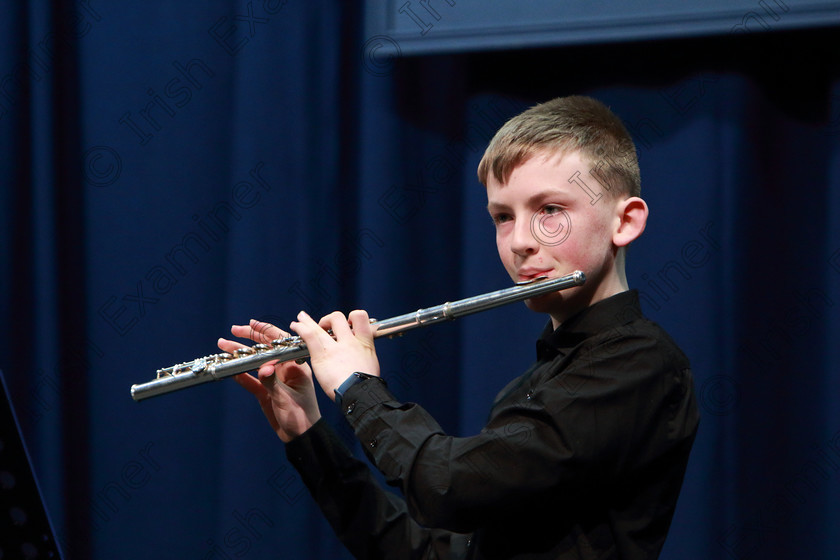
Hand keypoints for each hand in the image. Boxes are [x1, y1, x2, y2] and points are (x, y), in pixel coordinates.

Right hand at [218, 319, 320, 442]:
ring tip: (223, 346)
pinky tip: (230, 369)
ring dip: (240, 355)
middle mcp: (284, 369)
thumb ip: (273, 382)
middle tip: (232, 331)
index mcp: (295, 365)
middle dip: (248, 338)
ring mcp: (274, 380)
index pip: (279, 342)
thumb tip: (262, 368)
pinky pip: (251, 380)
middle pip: (264, 348)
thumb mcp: (286, 398)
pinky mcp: (265, 392)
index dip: (265, 330)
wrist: (301, 436)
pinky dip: (240, 375)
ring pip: (255, 363)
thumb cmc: (302, 416)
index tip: (250, 323)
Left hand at [290, 310, 379, 400]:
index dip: (352, 317)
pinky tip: (295, 326)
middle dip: (328, 319)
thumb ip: (362, 355)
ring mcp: (335, 347)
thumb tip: (358, 355)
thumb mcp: (372, 364)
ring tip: (301, 318)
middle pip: (338, 318)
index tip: (347, 323)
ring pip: (319, 326)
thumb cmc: (366, 386)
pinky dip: (301, 328)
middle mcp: (349, 341)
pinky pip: (310, 336)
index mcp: (364, 343)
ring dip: (308, 321)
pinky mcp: (322, 355)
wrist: (361, 394)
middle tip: (323, 326)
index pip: (360, 317)